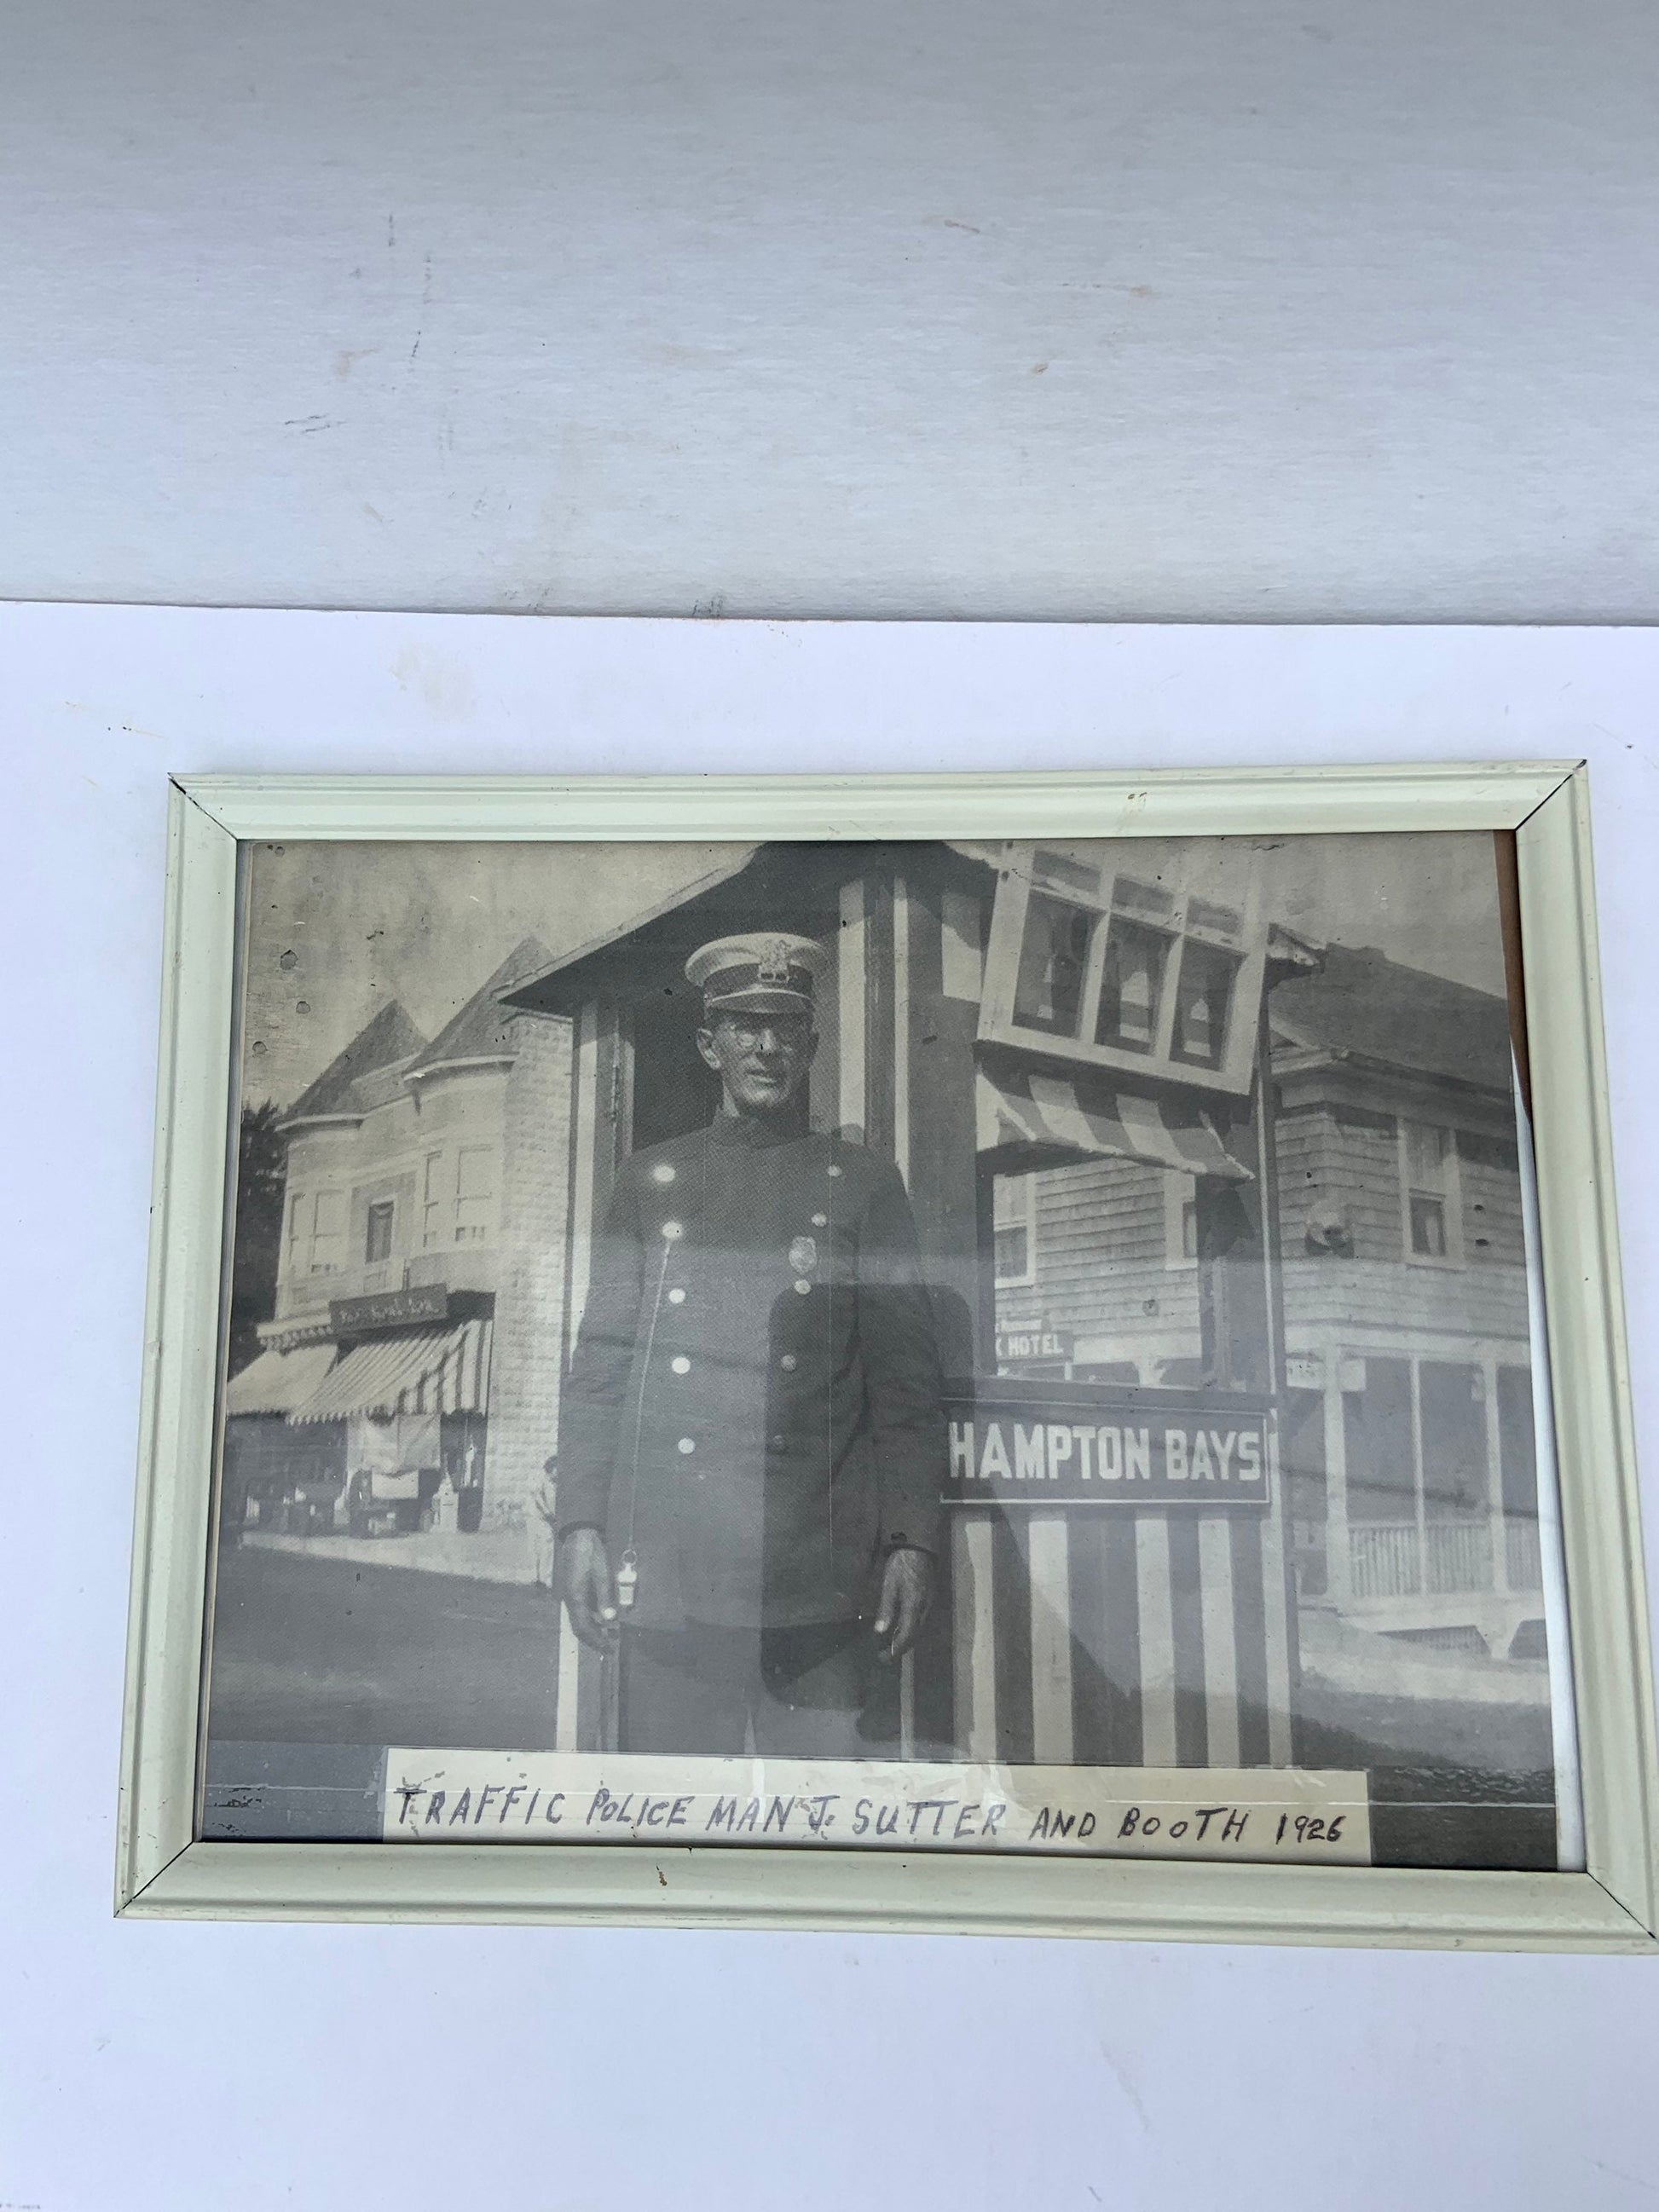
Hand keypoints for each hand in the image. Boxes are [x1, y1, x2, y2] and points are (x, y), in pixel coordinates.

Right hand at [558, 1527, 616, 1649]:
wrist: (579, 1536)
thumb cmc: (591, 1554)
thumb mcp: (602, 1575)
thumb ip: (605, 1598)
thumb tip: (609, 1620)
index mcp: (575, 1597)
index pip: (584, 1627)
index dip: (596, 1640)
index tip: (609, 1648)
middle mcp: (570, 1600)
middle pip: (579, 1627)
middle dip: (593, 1639)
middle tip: (609, 1647)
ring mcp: (570, 1595)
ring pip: (579, 1620)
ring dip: (592, 1630)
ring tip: (609, 1636)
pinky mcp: (573, 1590)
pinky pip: (580, 1611)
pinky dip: (591, 1620)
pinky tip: (603, 1620)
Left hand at [872, 1546, 935, 1662]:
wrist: (919, 1546)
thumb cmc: (901, 1564)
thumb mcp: (889, 1585)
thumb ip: (886, 1609)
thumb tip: (880, 1632)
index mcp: (914, 1606)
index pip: (907, 1635)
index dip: (896, 1649)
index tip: (884, 1658)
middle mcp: (925, 1609)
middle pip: (915, 1635)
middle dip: (901, 1647)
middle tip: (885, 1655)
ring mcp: (930, 1604)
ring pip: (920, 1629)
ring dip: (907, 1639)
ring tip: (892, 1645)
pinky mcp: (931, 1598)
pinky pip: (922, 1620)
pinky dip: (912, 1629)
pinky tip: (902, 1627)